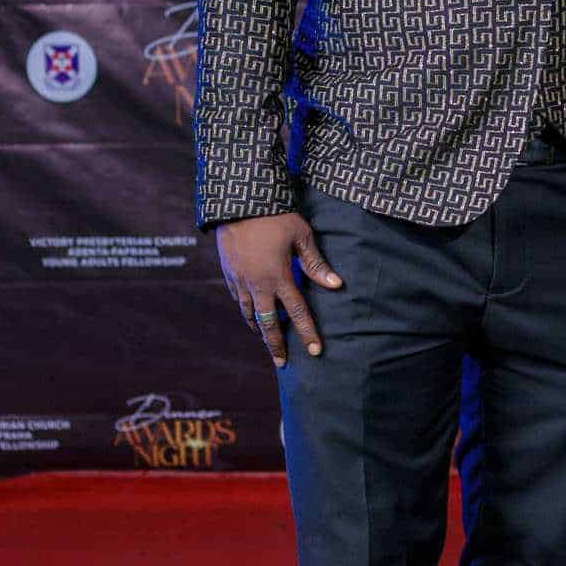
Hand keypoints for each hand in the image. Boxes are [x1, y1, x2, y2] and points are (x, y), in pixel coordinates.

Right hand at [216, 212, 343, 367]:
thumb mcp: (301, 236)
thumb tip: (336, 285)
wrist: (238, 202)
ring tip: (266, 341)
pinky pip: (238, 299)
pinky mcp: (228, 273)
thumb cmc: (275, 216)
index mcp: (279, 277)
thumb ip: (315, 264)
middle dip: (276, 345)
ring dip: (259, 330)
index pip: (297, 312)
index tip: (315, 352)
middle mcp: (258, 284)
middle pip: (268, 323)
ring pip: (249, 314)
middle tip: (282, 362)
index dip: (307, 332)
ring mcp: (240, 280)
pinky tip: (250, 314)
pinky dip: (246, 311)